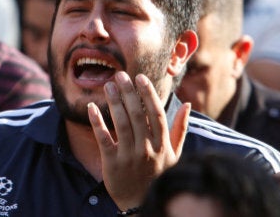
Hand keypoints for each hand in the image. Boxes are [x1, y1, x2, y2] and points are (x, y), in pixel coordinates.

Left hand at [88, 71, 189, 209]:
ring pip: (121, 124)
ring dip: (114, 102)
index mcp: (162, 145)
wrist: (139, 202)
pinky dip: (97, 122)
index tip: (141, 77)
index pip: (156, 114)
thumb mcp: (174, 154)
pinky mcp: (112, 163)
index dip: (149, 94)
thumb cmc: (157, 174)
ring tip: (108, 85)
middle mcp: (147, 150)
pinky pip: (103, 139)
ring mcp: (129, 157)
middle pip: (137, 115)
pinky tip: (92, 108)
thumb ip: (180, 129)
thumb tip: (187, 105)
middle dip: (128, 93)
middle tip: (120, 75)